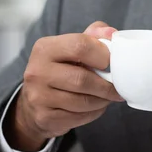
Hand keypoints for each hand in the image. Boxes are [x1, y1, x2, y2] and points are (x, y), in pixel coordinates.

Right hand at [6, 21, 122, 151]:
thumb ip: (93, 36)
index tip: (111, 63)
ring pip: (83, 102)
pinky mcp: (44, 117)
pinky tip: (94, 107)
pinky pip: (79, 117)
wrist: (34, 103)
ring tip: (107, 97)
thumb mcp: (71, 48)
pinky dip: (93, 113)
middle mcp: (37, 71)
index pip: (80, 46)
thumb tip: (112, 34)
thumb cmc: (60, 71)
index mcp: (45, 48)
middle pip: (82, 79)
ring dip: (101, 101)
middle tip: (118, 88)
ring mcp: (38, 96)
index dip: (102, 55)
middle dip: (106, 86)